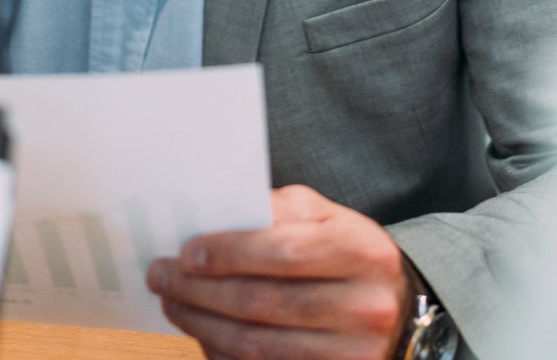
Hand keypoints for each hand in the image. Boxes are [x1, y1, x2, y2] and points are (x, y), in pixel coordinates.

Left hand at [147, 184, 413, 359]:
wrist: (394, 307)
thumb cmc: (348, 254)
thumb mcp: (327, 217)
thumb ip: (280, 211)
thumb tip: (217, 219)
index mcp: (362, 252)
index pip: (284, 252)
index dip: (229, 254)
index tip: (186, 252)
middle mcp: (364, 307)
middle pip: (263, 303)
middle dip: (201, 291)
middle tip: (162, 277)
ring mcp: (352, 353)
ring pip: (258, 345)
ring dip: (203, 325)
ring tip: (173, 304)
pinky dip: (223, 353)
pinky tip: (202, 334)